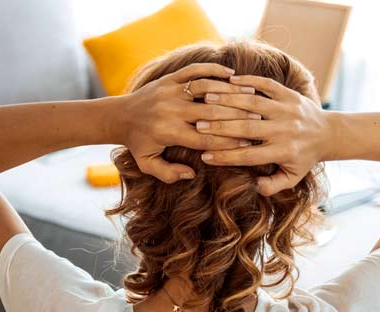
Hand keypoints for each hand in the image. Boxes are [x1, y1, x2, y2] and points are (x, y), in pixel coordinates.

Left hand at [113, 63, 264, 182]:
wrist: (119, 116)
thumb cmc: (138, 143)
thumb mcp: (148, 164)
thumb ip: (168, 173)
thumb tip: (191, 174)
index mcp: (168, 133)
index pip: (205, 140)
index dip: (228, 143)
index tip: (248, 144)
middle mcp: (171, 111)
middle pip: (211, 113)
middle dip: (236, 116)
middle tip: (259, 119)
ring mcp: (171, 92)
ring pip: (206, 88)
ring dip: (230, 90)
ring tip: (251, 94)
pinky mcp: (170, 78)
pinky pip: (195, 70)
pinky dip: (214, 70)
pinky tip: (231, 74)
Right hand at [191, 74, 334, 195]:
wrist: (328, 133)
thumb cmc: (303, 158)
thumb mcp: (291, 177)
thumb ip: (272, 185)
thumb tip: (254, 187)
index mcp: (283, 151)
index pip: (248, 156)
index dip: (225, 156)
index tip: (204, 156)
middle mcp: (285, 130)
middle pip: (246, 128)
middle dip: (220, 126)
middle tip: (198, 125)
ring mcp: (288, 109)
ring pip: (253, 103)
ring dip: (229, 100)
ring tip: (206, 98)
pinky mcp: (290, 94)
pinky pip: (267, 85)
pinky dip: (249, 81)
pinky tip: (230, 80)